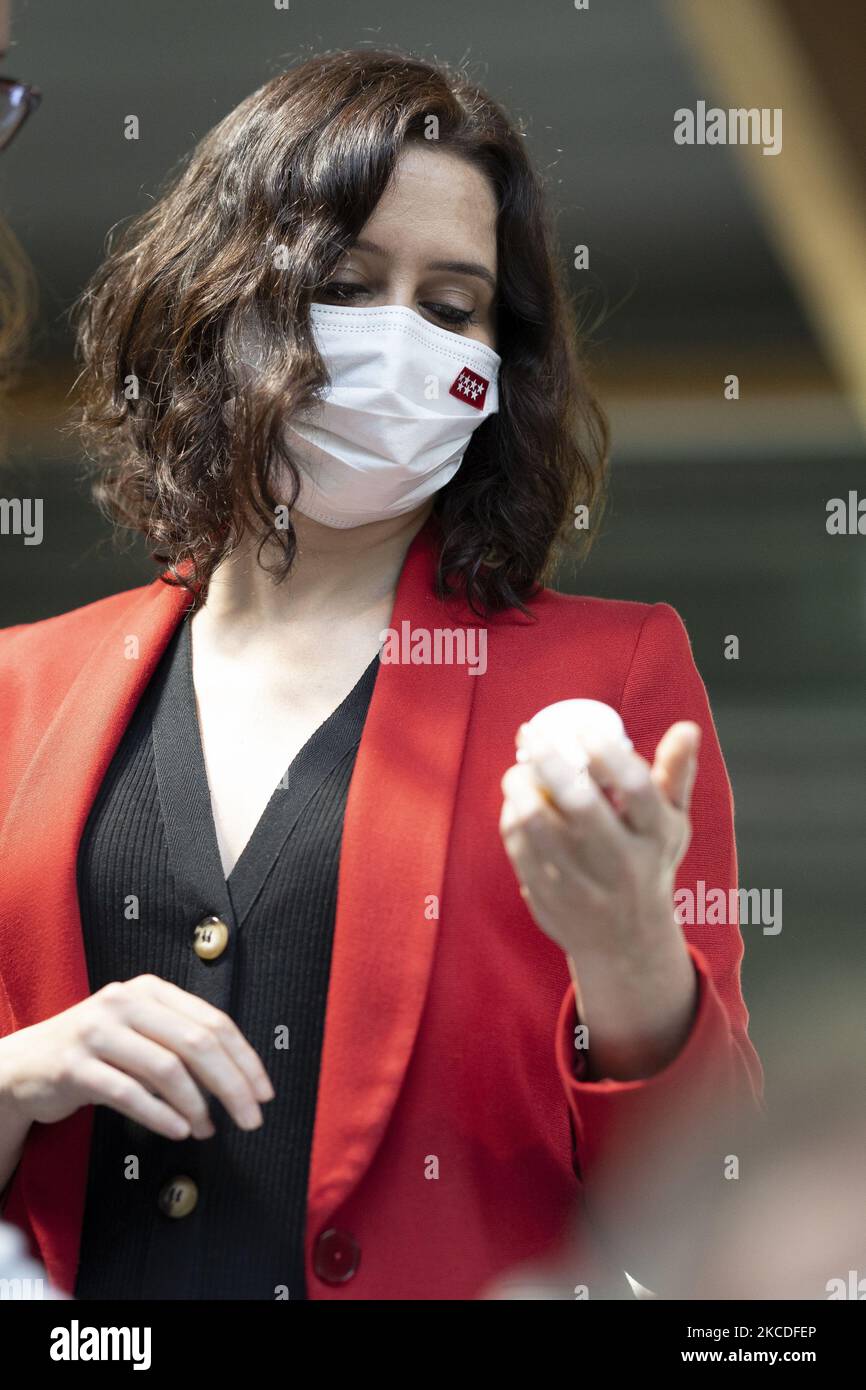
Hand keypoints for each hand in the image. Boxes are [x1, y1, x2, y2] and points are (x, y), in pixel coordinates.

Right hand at [0, 974, 274, 1140]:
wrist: (27, 1064)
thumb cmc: (99, 1051)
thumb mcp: (141, 1032)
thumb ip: (182, 1041)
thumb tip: (240, 1077)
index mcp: (151, 990)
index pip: (213, 1021)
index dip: (245, 1059)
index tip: (264, 1092)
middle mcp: (125, 1001)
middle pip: (196, 1043)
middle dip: (232, 1085)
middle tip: (250, 1119)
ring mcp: (97, 1031)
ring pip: (165, 1068)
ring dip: (197, 1105)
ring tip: (208, 1128)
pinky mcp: (74, 1065)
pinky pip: (128, 1093)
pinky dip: (160, 1115)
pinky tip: (179, 1130)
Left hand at [499, 721, 702, 1078]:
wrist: (626, 942)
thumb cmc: (648, 861)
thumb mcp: (671, 824)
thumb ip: (675, 774)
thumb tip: (687, 727)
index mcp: (656, 837)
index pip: (636, 787)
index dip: (607, 752)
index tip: (584, 731)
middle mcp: (623, 863)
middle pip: (581, 803)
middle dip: (551, 762)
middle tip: (534, 737)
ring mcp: (584, 885)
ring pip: (538, 824)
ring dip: (520, 787)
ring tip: (518, 770)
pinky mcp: (549, 898)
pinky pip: (519, 847)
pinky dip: (511, 817)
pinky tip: (514, 803)